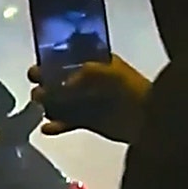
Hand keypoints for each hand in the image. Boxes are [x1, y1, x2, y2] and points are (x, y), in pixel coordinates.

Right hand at [27, 55, 150, 144]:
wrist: (151, 118)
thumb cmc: (132, 89)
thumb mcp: (109, 73)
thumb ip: (84, 74)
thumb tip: (62, 85)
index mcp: (96, 63)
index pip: (68, 59)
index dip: (50, 63)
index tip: (36, 70)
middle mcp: (89, 81)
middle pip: (60, 81)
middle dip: (45, 84)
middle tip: (37, 90)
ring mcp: (88, 102)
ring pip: (61, 102)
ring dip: (48, 104)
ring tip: (40, 107)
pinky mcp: (88, 122)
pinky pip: (67, 122)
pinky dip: (57, 126)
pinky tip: (47, 129)